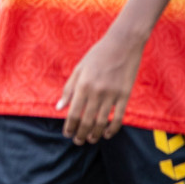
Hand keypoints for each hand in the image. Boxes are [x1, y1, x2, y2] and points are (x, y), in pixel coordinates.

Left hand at [58, 29, 141, 143]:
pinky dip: (112, 129)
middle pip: (86, 121)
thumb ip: (69, 89)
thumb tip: (59, 108)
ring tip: (91, 139)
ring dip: (95, 135)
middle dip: (81, 135)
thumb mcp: (79, 68)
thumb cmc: (99, 54)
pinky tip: (107, 133)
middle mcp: (96, 92)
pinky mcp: (125, 95)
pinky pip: (119, 117)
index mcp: (83, 85)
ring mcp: (112, 94)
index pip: (73, 114)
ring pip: (101, 122)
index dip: (69, 127)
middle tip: (78, 141)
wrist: (123, 42)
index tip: (68, 134)